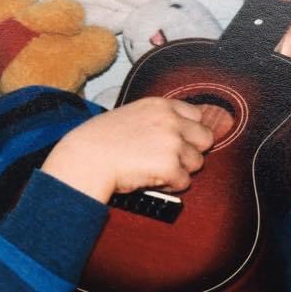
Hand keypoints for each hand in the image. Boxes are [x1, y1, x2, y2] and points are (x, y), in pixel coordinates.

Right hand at [41, 97, 214, 203]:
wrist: (85, 158)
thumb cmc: (99, 140)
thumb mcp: (130, 115)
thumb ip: (156, 119)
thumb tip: (180, 131)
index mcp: (160, 105)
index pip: (197, 115)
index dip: (189, 132)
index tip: (178, 141)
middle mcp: (170, 121)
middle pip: (205, 139)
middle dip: (190, 151)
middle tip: (168, 159)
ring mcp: (171, 143)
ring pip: (196, 163)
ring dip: (178, 170)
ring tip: (153, 170)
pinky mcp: (169, 166)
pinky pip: (184, 182)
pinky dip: (169, 186)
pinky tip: (150, 179)